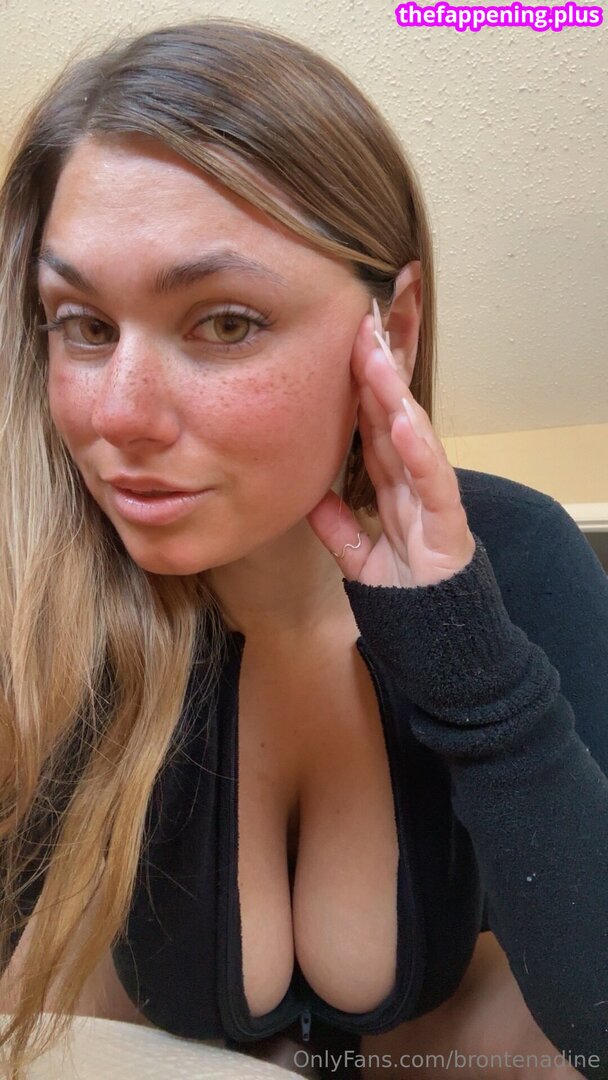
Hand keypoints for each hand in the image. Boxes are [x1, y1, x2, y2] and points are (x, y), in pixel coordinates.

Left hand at [306, 307, 476, 587]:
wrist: (433, 634)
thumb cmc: (402, 590)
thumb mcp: (355, 553)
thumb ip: (336, 523)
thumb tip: (308, 495)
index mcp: (392, 485)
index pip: (372, 426)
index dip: (357, 388)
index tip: (340, 347)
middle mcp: (413, 481)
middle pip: (392, 418)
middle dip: (377, 373)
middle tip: (359, 326)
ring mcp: (433, 497)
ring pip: (413, 436)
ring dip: (395, 396)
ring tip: (376, 358)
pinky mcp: (448, 521)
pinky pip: (432, 480)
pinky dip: (418, 450)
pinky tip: (401, 420)